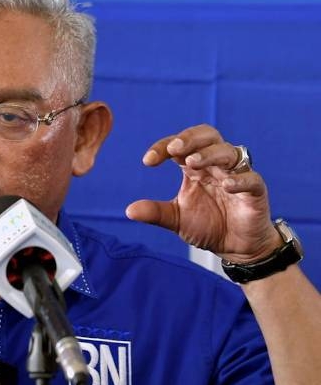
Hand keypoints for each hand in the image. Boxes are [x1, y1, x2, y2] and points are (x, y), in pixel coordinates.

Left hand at [125, 125, 279, 261]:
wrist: (235, 248)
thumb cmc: (208, 226)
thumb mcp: (176, 219)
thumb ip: (155, 213)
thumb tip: (129, 211)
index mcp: (195, 168)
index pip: (180, 146)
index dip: (164, 147)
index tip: (148, 160)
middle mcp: (216, 166)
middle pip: (208, 136)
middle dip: (190, 139)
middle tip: (174, 149)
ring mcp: (237, 176)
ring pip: (229, 153)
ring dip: (209, 154)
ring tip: (191, 163)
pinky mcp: (256, 192)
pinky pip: (252, 179)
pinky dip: (240, 179)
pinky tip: (227, 185)